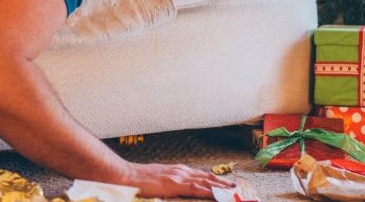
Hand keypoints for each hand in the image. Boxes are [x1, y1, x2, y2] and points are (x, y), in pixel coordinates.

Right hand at [120, 162, 235, 198]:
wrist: (127, 175)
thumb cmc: (141, 179)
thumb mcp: (160, 179)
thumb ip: (172, 182)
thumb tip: (180, 188)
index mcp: (179, 170)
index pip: (202, 175)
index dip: (216, 180)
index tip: (227, 184)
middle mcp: (181, 171)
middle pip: (207, 177)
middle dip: (223, 183)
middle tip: (237, 188)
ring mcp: (178, 176)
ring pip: (205, 181)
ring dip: (220, 186)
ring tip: (232, 191)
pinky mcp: (174, 183)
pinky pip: (195, 188)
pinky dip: (208, 190)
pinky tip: (216, 194)